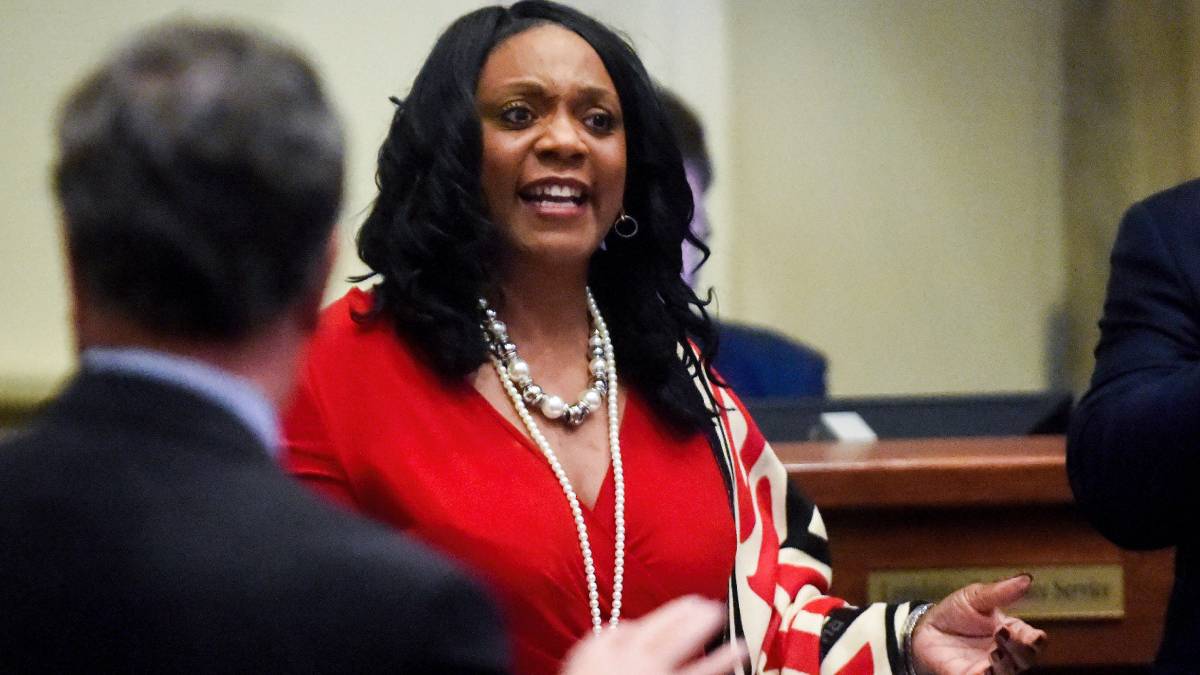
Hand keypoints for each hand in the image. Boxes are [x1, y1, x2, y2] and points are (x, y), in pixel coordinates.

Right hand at [561, 595, 747, 674]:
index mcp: (623, 649)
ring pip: (698, 672)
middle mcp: (645, 666)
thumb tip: (638, 624)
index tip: (698, 601)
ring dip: (723, 659)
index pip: (660, 623)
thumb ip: (612, 635)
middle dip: (703, 623)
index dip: (682, 611)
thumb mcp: (587, 655)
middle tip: (719, 609)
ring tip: (743, 648)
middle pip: (681, 640)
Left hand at [911, 574, 1046, 674]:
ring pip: (1010, 671)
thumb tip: (1026, 578)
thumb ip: (1000, 592)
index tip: (1034, 635)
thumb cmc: (954, 613)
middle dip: (1022, 649)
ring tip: (996, 649)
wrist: (924, 629)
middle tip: (1006, 634)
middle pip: (1025, 657)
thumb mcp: (974, 597)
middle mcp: (1005, 652)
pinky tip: (987, 667)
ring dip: (1007, 662)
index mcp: (1011, 631)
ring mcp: (991, 667)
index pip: (1032, 639)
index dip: (1035, 639)